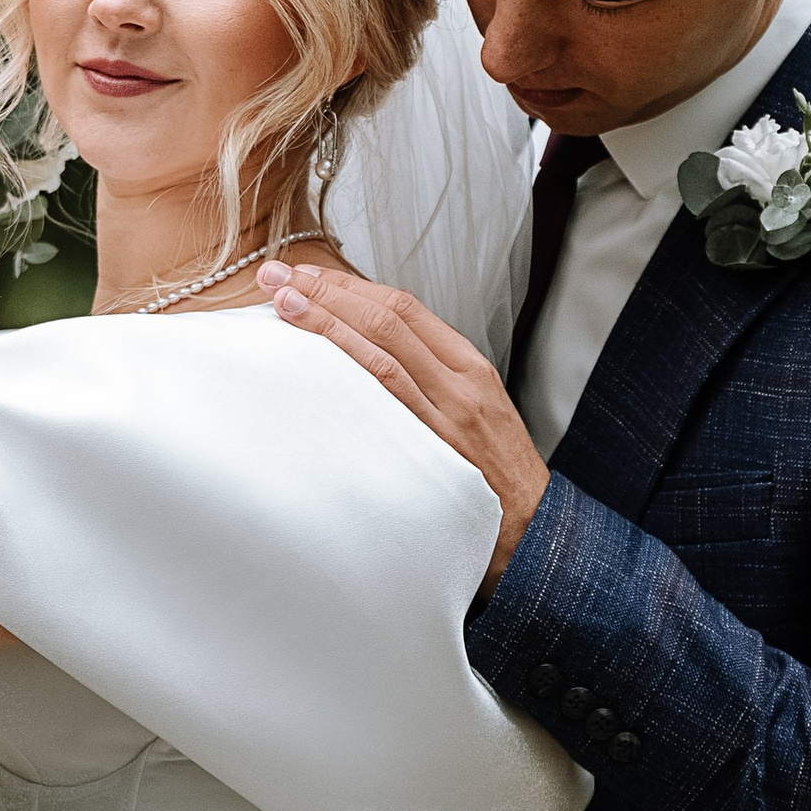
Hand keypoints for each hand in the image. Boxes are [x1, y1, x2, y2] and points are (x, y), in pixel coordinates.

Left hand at [258, 263, 549, 583]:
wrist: (535, 537)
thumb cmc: (497, 485)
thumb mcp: (477, 420)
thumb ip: (433, 387)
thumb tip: (371, 361)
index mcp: (472, 369)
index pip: (405, 309)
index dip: (351, 286)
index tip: (307, 275)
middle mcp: (462, 383)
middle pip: (387, 316)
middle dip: (328, 290)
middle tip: (275, 274)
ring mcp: (449, 414)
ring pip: (381, 348)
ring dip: (326, 318)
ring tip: (280, 300)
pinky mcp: (436, 446)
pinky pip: (386, 394)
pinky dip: (348, 363)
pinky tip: (312, 352)